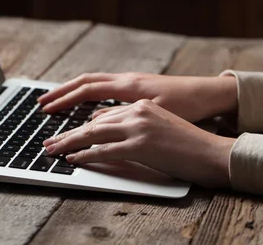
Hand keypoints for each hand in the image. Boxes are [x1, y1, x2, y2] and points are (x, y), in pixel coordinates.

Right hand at [39, 72, 237, 122]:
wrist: (209, 93)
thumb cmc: (187, 105)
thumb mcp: (154, 114)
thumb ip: (123, 116)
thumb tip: (94, 118)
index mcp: (128, 86)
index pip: (87, 89)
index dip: (64, 99)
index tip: (47, 109)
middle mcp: (126, 79)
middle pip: (85, 81)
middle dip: (61, 92)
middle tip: (41, 102)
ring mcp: (131, 81)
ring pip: (94, 82)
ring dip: (72, 91)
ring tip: (56, 100)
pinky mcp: (137, 86)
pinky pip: (104, 86)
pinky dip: (87, 92)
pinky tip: (84, 102)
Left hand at [43, 99, 234, 186]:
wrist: (213, 151)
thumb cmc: (187, 142)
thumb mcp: (156, 125)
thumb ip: (129, 121)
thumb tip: (101, 123)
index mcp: (140, 103)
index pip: (102, 114)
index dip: (80, 125)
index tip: (65, 132)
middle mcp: (137, 110)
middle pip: (93, 121)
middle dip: (67, 133)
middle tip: (49, 142)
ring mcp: (139, 126)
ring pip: (94, 133)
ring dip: (69, 143)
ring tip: (53, 151)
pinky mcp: (141, 145)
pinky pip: (104, 150)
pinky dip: (86, 155)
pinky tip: (73, 159)